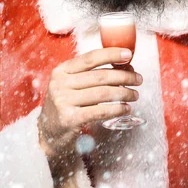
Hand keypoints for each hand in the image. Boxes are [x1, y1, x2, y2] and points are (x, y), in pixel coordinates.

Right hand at [38, 47, 142, 174]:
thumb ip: (92, 75)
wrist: (48, 133)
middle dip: (124, 77)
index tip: (128, 54)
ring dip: (124, 93)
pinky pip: (100, 111)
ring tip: (135, 95)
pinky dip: (117, 109)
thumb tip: (125, 67)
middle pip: (100, 76)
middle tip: (138, 79)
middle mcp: (60, 84)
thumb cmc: (66, 105)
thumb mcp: (71, 85)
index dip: (111, 54)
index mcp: (61, 70)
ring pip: (102, 93)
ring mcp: (63, 101)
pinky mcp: (69, 119)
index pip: (90, 58)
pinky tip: (126, 108)